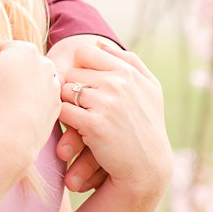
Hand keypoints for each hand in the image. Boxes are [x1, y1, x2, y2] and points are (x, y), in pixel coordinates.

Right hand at [0, 22, 61, 171]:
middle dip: (6, 73)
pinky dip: (29, 103)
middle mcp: (45, 64)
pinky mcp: (56, 107)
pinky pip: (39, 99)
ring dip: (19, 87)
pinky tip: (16, 113)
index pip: (2, 49)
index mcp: (26, 49)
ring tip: (4, 104)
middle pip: (18, 63)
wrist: (11, 138)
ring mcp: (54, 86)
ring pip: (30, 81)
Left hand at [54, 39, 172, 197]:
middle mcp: (121, 82)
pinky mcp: (95, 124)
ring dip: (67, 104)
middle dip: (72, 87)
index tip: (84, 84)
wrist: (147, 168)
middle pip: (73, 72)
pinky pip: (63, 110)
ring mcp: (108, 102)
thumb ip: (128, 62)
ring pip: (65, 90)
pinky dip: (64, 120)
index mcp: (131, 72)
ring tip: (81, 119)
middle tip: (81, 106)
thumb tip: (100, 43)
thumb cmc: (145, 128)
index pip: (87, 51)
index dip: (79, 67)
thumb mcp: (148, 91)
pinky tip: (76, 130)